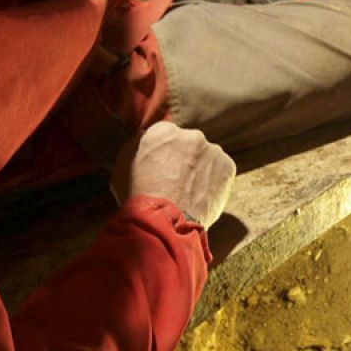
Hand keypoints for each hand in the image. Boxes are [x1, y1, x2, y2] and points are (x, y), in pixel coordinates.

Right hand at [111, 121, 235, 226]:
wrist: (163, 219)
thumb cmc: (138, 196)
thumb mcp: (123, 166)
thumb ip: (138, 146)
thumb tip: (145, 138)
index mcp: (163, 130)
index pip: (166, 136)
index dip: (164, 155)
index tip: (163, 169)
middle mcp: (190, 135)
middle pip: (189, 145)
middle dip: (184, 160)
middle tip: (177, 183)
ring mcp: (211, 149)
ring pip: (206, 158)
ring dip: (200, 170)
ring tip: (189, 194)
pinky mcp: (227, 165)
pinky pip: (221, 171)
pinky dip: (214, 182)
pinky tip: (201, 197)